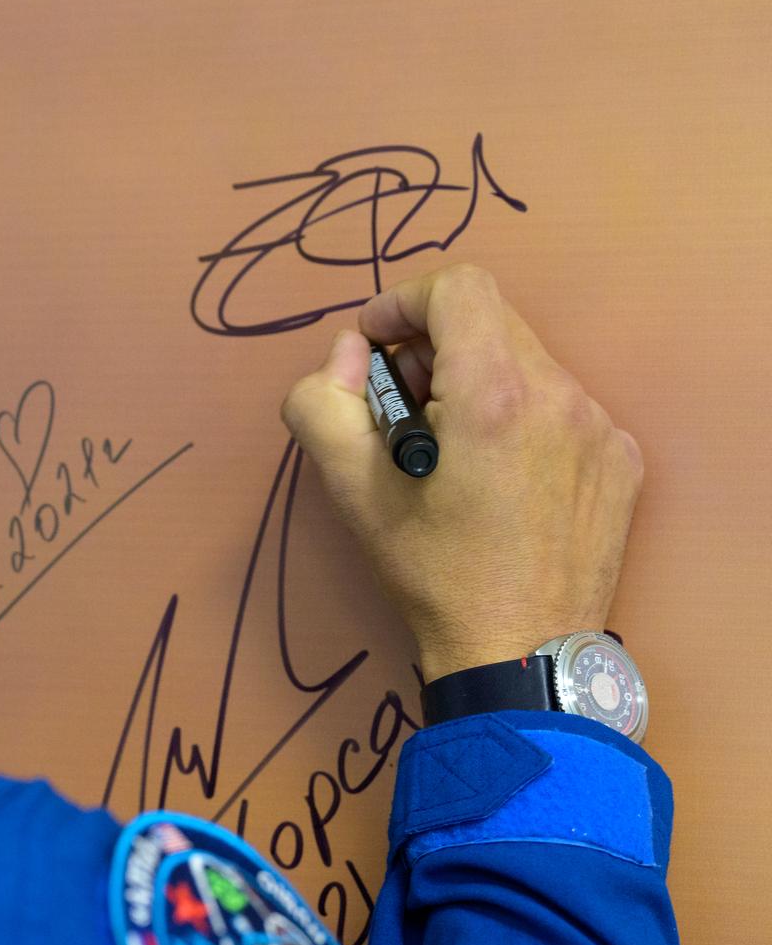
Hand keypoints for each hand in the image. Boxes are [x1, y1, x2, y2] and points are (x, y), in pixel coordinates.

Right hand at [280, 264, 644, 682]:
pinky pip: (561, 403)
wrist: (521, 657)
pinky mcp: (622, 458)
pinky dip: (519, 415)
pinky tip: (500, 475)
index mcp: (493, 395)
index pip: (457, 288)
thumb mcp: (352, 492)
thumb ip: (322, 402)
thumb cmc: (432, 574)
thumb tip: (348, 352)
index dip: (403, 302)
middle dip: (434, 344)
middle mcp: (560, 395)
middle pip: (491, 320)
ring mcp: (601, 426)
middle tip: (403, 404)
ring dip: (477, 379)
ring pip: (527, 361)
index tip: (374, 344)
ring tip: (451, 446)